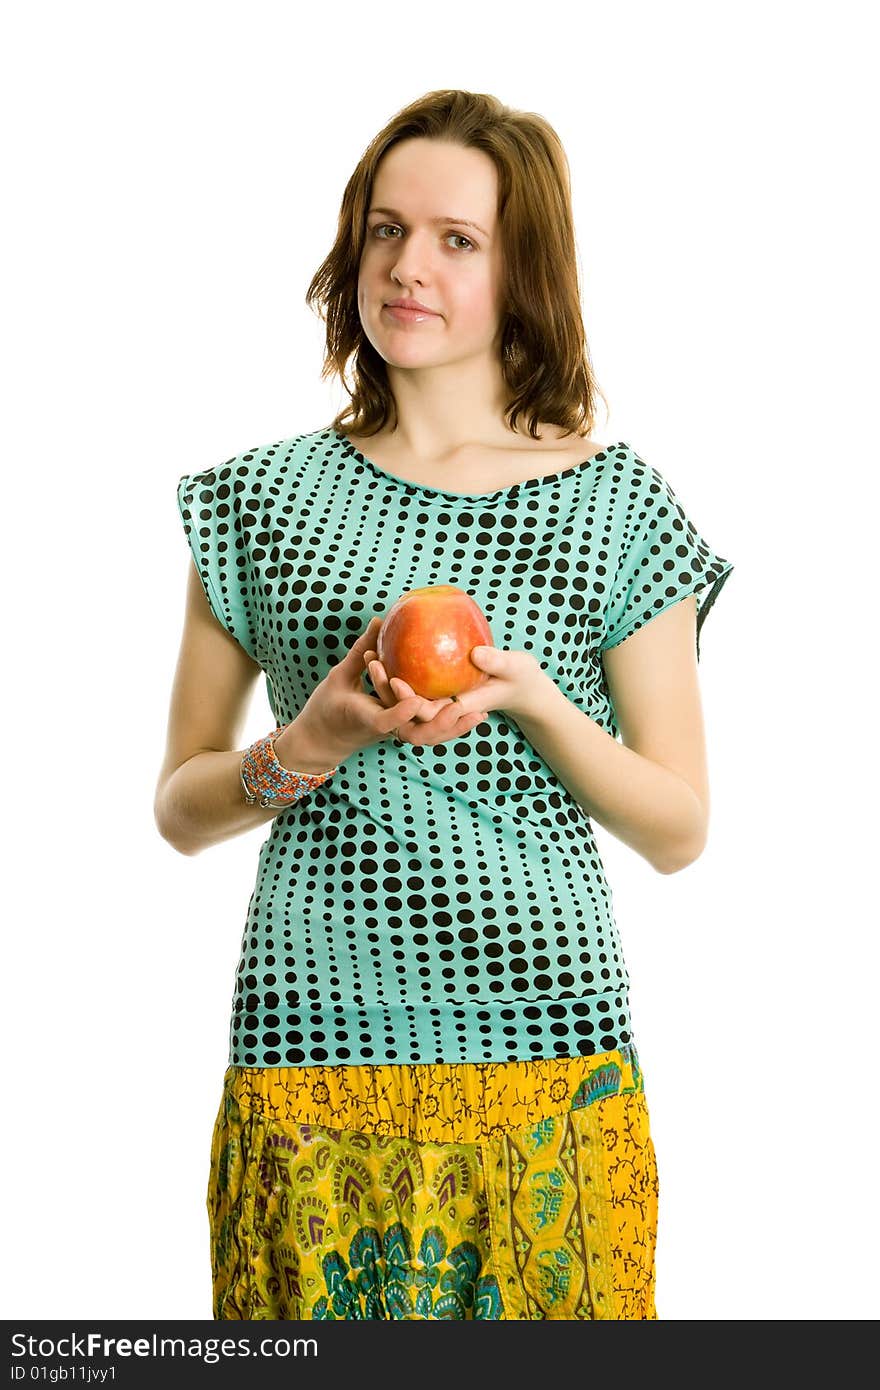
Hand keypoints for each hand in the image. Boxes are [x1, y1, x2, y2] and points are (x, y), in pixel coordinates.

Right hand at [291, 617, 484, 762]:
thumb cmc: (327, 707)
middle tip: (460, 706)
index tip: (416, 700)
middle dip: (439, 724)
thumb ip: (360, 651)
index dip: (400, 712)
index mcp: (365, 719)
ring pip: (427, 738)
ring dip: (452, 729)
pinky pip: (429, 733)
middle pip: (416, 735)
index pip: (384, 721)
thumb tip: (379, 621)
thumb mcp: (338, 677)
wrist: (324, 739)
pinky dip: (450, 727)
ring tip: (479, 715)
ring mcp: (395, 735)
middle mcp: (384, 731)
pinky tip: (472, 716)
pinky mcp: (403, 734)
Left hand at [362, 640, 548, 733]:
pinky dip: (396, 671)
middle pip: (406, 710)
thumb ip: (496, 662)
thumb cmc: (520, 676)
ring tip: (371, 655)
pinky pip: (411, 685)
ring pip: (403, 700)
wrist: (520, 684)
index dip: (407, 703)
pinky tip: (385, 648)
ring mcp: (440, 701)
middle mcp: (445, 708)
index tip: (393, 679)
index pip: (427, 714)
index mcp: (460, 708)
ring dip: (385, 682)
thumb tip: (475, 653)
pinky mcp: (437, 691)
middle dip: (386, 692)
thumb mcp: (514, 667)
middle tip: (373, 662)